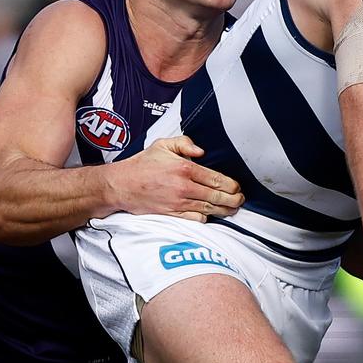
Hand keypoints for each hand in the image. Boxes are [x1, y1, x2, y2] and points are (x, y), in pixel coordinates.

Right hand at [111, 136, 243, 221]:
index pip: (216, 178)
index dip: (231, 185)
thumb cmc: (142, 165)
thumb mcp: (162, 145)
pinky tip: (212, 214)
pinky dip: (206, 218)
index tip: (237, 186)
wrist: (122, 185)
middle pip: (217, 196)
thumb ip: (185, 143)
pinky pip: (195, 219)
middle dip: (233, 199)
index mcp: (184, 168)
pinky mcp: (172, 214)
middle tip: (241, 199)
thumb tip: (202, 151)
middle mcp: (184, 187)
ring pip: (209, 209)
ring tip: (233, 208)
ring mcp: (178, 203)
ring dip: (224, 210)